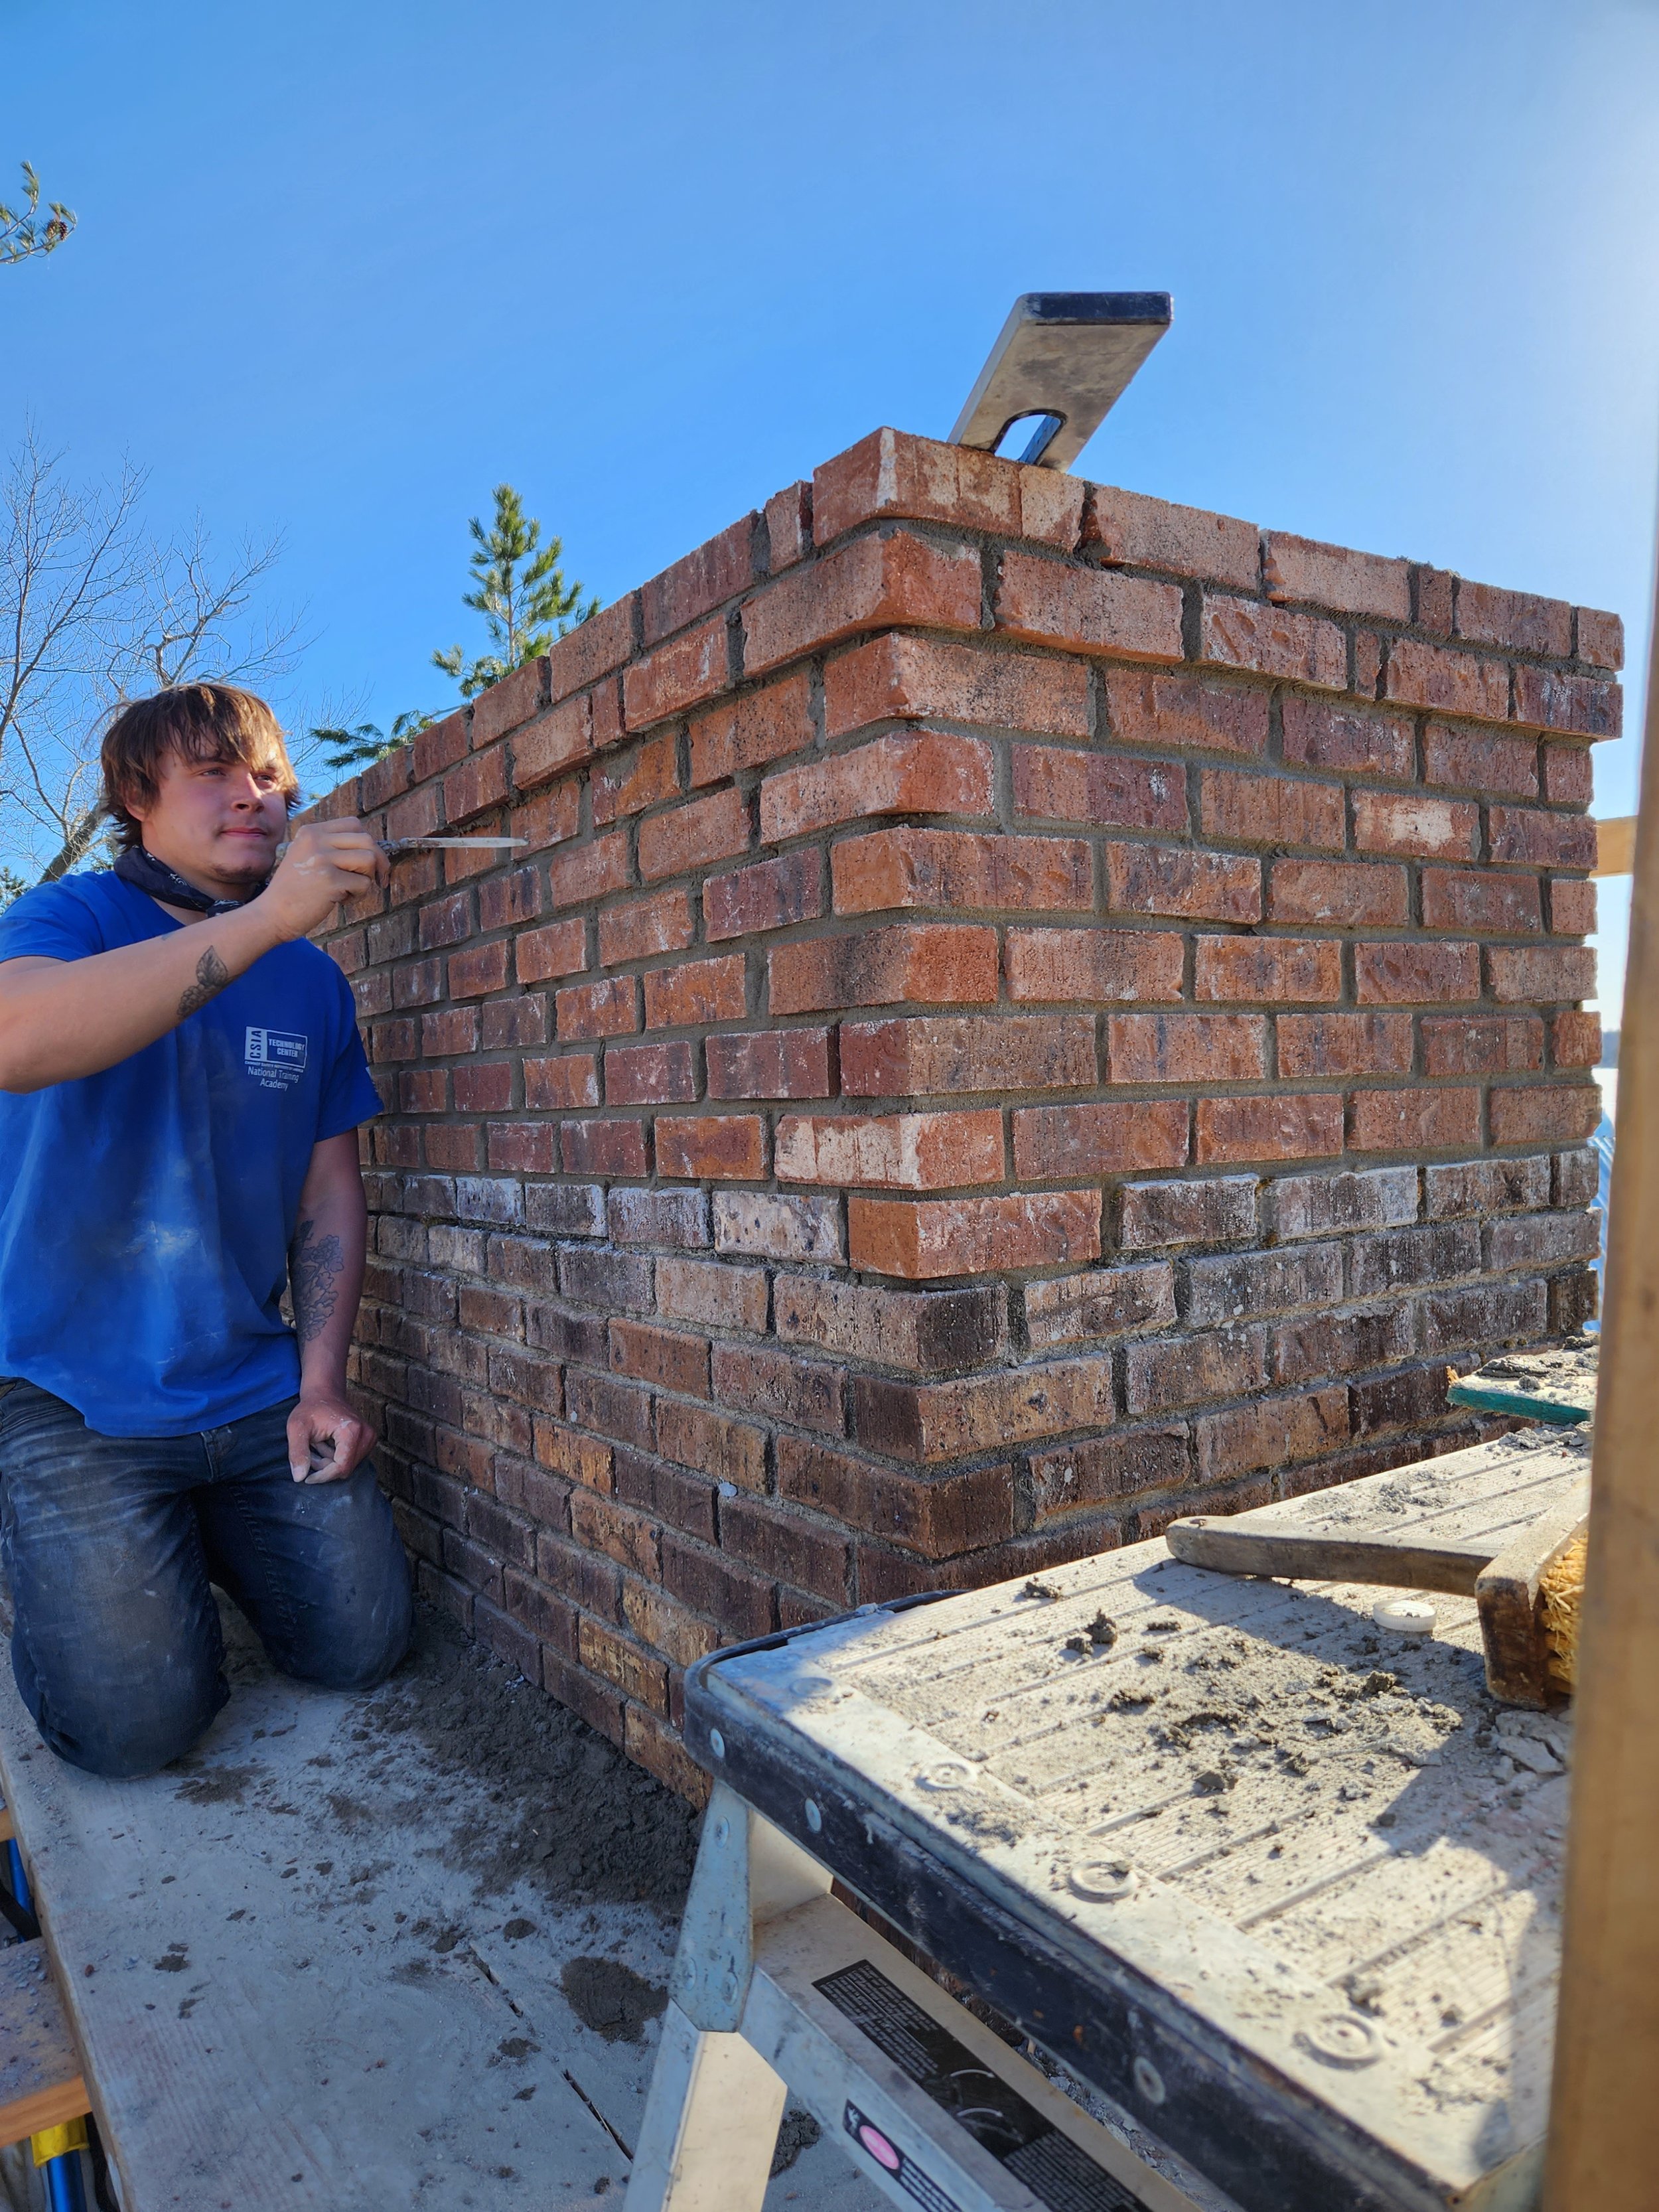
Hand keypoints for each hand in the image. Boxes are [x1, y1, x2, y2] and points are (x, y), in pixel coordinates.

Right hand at [257, 821, 387, 942]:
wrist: (272, 914)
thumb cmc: (294, 890)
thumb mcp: (305, 856)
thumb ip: (331, 846)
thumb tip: (371, 847)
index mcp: (311, 831)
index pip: (353, 824)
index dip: (367, 843)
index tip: (369, 861)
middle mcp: (316, 840)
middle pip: (367, 839)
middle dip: (378, 861)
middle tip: (376, 879)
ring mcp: (322, 859)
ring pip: (369, 859)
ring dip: (367, 878)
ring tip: (350, 890)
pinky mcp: (329, 880)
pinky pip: (363, 883)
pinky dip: (359, 895)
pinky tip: (341, 900)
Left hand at [287, 1392, 376, 1483]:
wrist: (325, 1393)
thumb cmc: (310, 1408)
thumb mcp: (297, 1428)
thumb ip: (297, 1453)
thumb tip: (299, 1478)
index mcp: (352, 1431)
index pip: (341, 1467)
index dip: (323, 1476)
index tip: (306, 1477)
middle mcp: (367, 1435)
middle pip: (345, 1469)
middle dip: (325, 1467)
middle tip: (310, 1452)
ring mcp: (370, 1437)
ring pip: (348, 1466)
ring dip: (329, 1463)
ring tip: (318, 1444)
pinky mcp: (369, 1440)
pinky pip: (351, 1460)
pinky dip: (336, 1458)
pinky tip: (327, 1444)